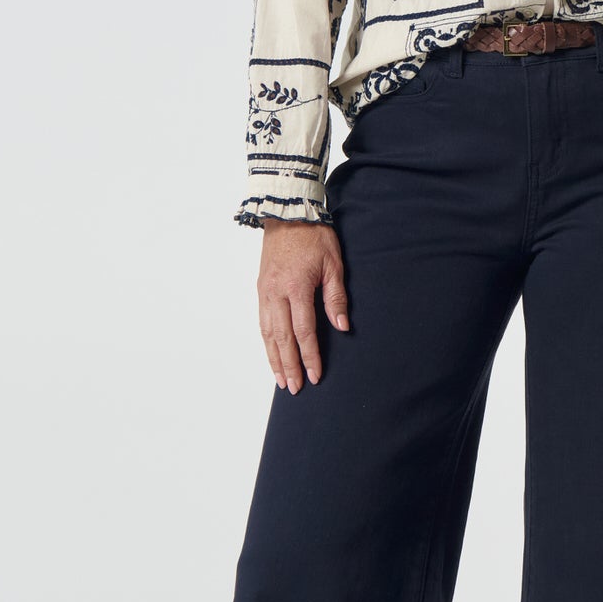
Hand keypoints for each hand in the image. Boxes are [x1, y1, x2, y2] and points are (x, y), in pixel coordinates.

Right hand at [258, 219, 350, 391]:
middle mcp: (276, 293)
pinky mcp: (260, 288)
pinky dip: (266, 341)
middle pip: (281, 338)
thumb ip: (336, 297)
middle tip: (294, 388)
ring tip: (280, 379)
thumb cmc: (314, 236)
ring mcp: (265, 291)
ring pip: (267, 333)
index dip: (309, 356)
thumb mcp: (333, 264)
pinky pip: (261, 321)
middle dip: (289, 365)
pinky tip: (271, 353)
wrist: (287, 212)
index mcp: (296, 287)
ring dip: (274, 358)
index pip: (304, 331)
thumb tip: (342, 327)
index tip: (314, 375)